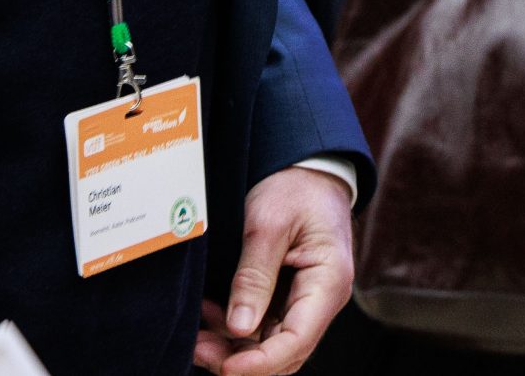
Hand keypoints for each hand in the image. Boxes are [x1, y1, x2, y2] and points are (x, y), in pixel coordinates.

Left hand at [194, 165, 355, 374]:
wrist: (308, 168)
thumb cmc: (295, 188)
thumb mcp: (269, 225)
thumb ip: (254, 277)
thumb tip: (239, 328)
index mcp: (328, 282)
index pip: (297, 341)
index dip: (259, 363)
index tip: (223, 366)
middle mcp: (322, 299)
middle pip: (284, 351)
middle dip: (241, 360)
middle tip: (197, 350)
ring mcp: (306, 299)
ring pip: (271, 343)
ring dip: (234, 347)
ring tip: (196, 338)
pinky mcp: (289, 295)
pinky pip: (263, 325)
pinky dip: (235, 328)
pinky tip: (208, 315)